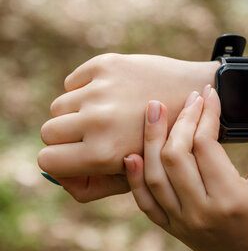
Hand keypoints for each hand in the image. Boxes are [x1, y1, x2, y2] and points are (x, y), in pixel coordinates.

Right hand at [38, 53, 215, 201]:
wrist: (196, 95)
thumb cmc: (166, 142)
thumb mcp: (135, 175)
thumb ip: (92, 185)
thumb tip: (58, 178)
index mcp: (103, 152)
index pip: (47, 161)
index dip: (61, 162)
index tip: (77, 157)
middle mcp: (97, 120)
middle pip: (47, 132)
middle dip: (66, 137)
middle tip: (92, 136)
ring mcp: (100, 90)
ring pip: (59, 106)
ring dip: (76, 112)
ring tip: (107, 115)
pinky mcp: (105, 65)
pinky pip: (73, 82)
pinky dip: (86, 89)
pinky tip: (113, 95)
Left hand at [124, 84, 247, 250]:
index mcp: (230, 197)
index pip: (206, 144)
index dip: (206, 114)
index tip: (211, 95)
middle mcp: (201, 210)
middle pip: (176, 155)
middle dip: (181, 120)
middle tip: (190, 98)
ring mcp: (182, 221)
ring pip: (154, 174)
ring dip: (151, 139)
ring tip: (154, 110)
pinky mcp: (171, 227)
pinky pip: (145, 200)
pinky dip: (135, 176)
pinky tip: (132, 153)